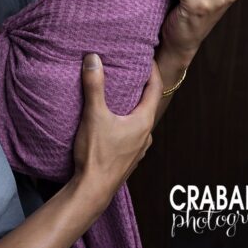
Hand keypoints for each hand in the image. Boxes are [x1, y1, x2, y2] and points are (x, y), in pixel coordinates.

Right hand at [71, 53, 161, 207]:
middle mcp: (146, 135)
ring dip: (133, 107)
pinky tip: (113, 123)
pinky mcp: (128, 159)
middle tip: (131, 72)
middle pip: (148, 104)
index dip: (152, 70)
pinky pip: (132, 134)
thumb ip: (94, 86)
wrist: (92, 191)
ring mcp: (139, 149)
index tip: (147, 57)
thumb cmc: (96, 154)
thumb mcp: (94, 115)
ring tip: (121, 95)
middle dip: (141, 87)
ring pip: (140, 121)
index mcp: (143, 121)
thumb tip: (93, 58)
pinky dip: (126, 122)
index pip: (155, 88)